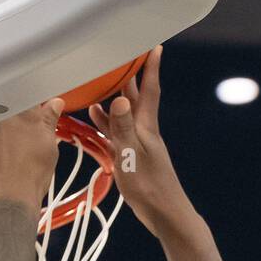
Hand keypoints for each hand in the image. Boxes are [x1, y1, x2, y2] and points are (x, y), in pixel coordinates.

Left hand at [0, 99, 63, 212]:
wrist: (7, 202)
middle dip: (6, 112)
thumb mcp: (48, 148)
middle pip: (2, 102)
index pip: (24, 94)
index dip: (25, 104)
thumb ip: (49, 120)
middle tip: (12, 133)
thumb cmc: (31, 178)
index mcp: (24, 112)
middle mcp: (0, 113)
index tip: (26, 115)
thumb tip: (55, 103)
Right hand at [89, 47, 192, 233]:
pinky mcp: (131, 158)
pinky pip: (116, 133)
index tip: (154, 45)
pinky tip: (95, 119)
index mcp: (146, 127)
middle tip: (119, 55)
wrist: (165, 214)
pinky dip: (106, 123)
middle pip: (135, 97)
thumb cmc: (149, 188)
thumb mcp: (131, 156)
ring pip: (123, 114)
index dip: (151, 68)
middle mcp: (143, 131)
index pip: (149, 90)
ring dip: (112, 97)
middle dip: (128, 75)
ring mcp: (137, 145)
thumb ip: (123, 128)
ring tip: (98, 80)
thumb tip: (120, 100)